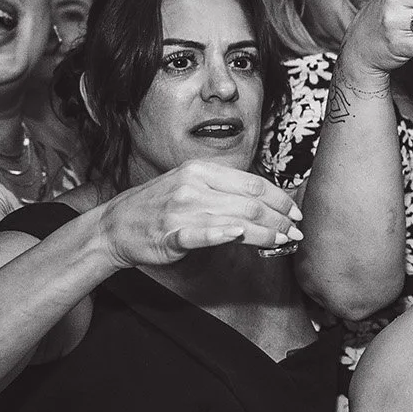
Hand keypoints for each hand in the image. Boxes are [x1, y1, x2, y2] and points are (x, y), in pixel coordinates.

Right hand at [92, 160, 300, 267]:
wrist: (116, 225)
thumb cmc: (158, 206)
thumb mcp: (190, 185)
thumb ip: (223, 190)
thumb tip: (262, 201)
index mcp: (201, 171)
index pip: (252, 182)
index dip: (279, 198)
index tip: (295, 212)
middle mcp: (193, 187)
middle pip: (249, 203)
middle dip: (279, 219)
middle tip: (296, 231)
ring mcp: (181, 211)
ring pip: (234, 220)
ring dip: (265, 233)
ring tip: (283, 240)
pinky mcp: (170, 235)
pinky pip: (198, 234)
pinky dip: (219, 234)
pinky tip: (238, 235)